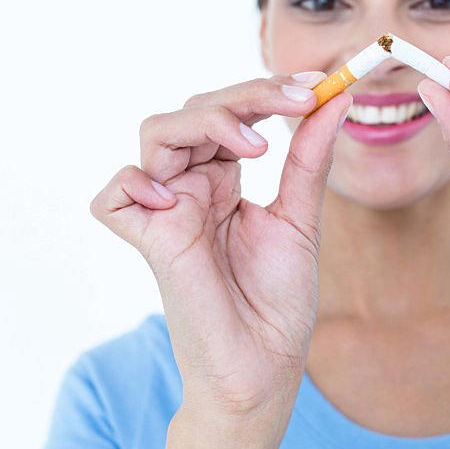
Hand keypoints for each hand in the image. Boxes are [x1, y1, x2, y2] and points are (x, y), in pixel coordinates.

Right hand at [90, 73, 351, 420]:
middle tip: (297, 99)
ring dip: (207, 122)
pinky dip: (135, 183)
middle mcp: (192, 187)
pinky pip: (113, 197)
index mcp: (225, 178)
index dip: (267, 91)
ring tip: (255, 145)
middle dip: (246, 95)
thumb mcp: (300, 217)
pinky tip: (179, 194)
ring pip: (157, 133)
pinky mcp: (149, 242)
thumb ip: (309, 157)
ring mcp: (168, 211)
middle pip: (195, 110)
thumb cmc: (280, 300)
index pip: (232, 112)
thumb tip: (335, 98)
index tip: (317, 83)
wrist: (267, 365)